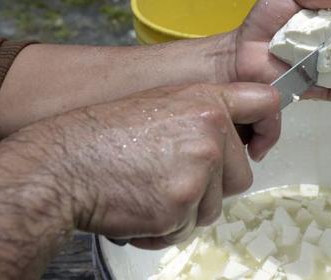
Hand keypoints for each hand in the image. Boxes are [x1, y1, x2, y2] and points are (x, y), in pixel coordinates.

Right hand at [3, 83, 278, 248]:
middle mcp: (210, 134)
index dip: (269, 126)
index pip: (266, 102)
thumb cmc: (102, 134)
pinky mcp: (181, 207)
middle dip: (213, 184)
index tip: (259, 144)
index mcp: (206, 102)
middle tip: (170, 175)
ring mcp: (198, 172)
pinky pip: (187, 228)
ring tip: (149, 188)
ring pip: (215, 206)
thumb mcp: (159, 104)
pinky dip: (166, 226)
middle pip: (242, 175)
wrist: (61, 166)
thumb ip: (201, 115)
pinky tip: (139, 206)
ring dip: (187, 207)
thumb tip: (233, 138)